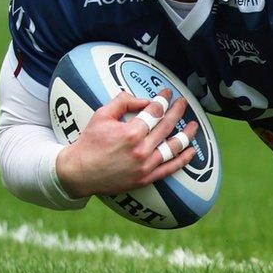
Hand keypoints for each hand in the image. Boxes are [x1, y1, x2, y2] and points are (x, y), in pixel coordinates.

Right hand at [56, 90, 196, 197]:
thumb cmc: (89, 142)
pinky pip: (170, 169)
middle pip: (167, 126)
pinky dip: (183, 160)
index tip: (167, 93)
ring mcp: (145, 166)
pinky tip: (191, 152)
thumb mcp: (101, 115)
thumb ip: (123, 102)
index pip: (154, 112)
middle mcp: (141, 150)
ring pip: (173, 148)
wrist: (78, 173)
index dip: (163, 100)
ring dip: (186, 135)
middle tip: (183, 102)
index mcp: (131, 133)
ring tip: (194, 125)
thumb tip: (144, 99)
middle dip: (177, 111)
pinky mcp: (145, 179)